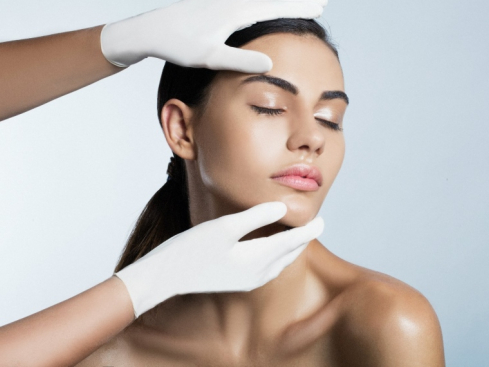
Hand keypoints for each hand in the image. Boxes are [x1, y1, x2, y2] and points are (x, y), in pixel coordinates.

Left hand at [100, 0, 327, 71]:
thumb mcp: (212, 58)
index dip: (300, 7)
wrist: (151, 30)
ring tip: (300, 2)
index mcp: (236, 10)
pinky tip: (267, 5)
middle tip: (321, 0)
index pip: (277, 7)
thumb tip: (271, 62)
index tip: (320, 6)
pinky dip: (265, 1)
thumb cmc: (180, 46)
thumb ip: (242, 60)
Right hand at [114, 201, 323, 317]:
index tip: (322, 220)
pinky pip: (268, 268)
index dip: (308, 230)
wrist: (166, 276)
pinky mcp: (238, 281)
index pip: (292, 242)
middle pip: (289, 254)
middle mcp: (258, 274)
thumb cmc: (192, 249)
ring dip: (290, 248)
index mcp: (258, 259)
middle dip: (302, 239)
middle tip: (314, 224)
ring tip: (298, 234)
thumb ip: (256, 216)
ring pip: (279, 263)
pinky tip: (272, 248)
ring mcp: (248, 280)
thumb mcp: (225, 227)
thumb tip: (282, 206)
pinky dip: (276, 256)